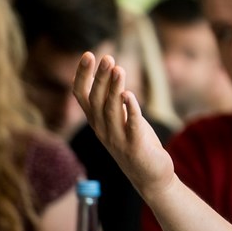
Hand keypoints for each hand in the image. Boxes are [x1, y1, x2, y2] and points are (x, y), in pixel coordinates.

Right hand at [72, 53, 175, 199]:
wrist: (150, 175)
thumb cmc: (135, 142)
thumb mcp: (119, 119)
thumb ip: (112, 100)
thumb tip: (109, 72)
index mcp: (96, 121)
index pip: (81, 95)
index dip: (83, 75)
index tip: (88, 54)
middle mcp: (102, 129)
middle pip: (96, 100)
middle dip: (100, 77)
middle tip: (107, 57)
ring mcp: (117, 139)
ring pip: (111, 110)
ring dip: (114, 88)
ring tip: (119, 69)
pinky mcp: (135, 147)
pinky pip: (131, 126)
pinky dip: (130, 110)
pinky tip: (130, 95)